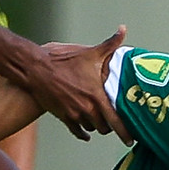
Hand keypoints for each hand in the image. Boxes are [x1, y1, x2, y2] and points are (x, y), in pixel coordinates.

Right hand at [20, 26, 129, 142]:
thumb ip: (110, 44)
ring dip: (96, 126)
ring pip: (91, 128)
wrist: (36, 69)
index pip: (115, 121)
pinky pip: (76, 131)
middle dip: (110, 126)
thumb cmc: (64, 61)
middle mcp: (87, 109)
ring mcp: (74, 114)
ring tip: (100, 119)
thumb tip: (123, 29)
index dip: (125, 133)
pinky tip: (86, 133)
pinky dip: (83, 133)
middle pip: (105, 128)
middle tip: (114, 122)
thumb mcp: (90, 53)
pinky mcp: (63, 116)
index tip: (131, 140)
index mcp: (97, 96)